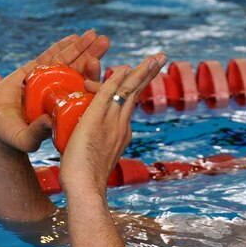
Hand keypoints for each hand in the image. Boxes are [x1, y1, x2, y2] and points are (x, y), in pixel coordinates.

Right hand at [0, 30, 110, 154]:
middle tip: (104, 42)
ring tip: (93, 34)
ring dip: (80, 48)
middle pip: (79, 73)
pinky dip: (61, 47)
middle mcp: (60, 95)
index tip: (98, 65)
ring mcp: (49, 82)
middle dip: (91, 57)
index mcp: (65, 111)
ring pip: (67, 62)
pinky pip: (50, 57)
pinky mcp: (35, 72)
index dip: (91, 79)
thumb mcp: (25, 138)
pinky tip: (74, 38)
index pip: (82, 93)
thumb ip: (36, 132)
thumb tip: (49, 121)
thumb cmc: (12, 138)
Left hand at [59, 52, 166, 197]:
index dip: (133, 88)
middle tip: (161, 58)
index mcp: (121, 134)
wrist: (85, 189)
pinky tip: (125, 67)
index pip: (128, 105)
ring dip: (141, 70)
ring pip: (128, 90)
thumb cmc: (84, 181)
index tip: (138, 76)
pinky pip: (108, 92)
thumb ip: (92, 151)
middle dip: (148, 74)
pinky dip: (116, 78)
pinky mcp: (97, 119)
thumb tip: (84, 148)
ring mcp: (111, 122)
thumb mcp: (93, 160)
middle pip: (136, 93)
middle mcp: (121, 126)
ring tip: (156, 57)